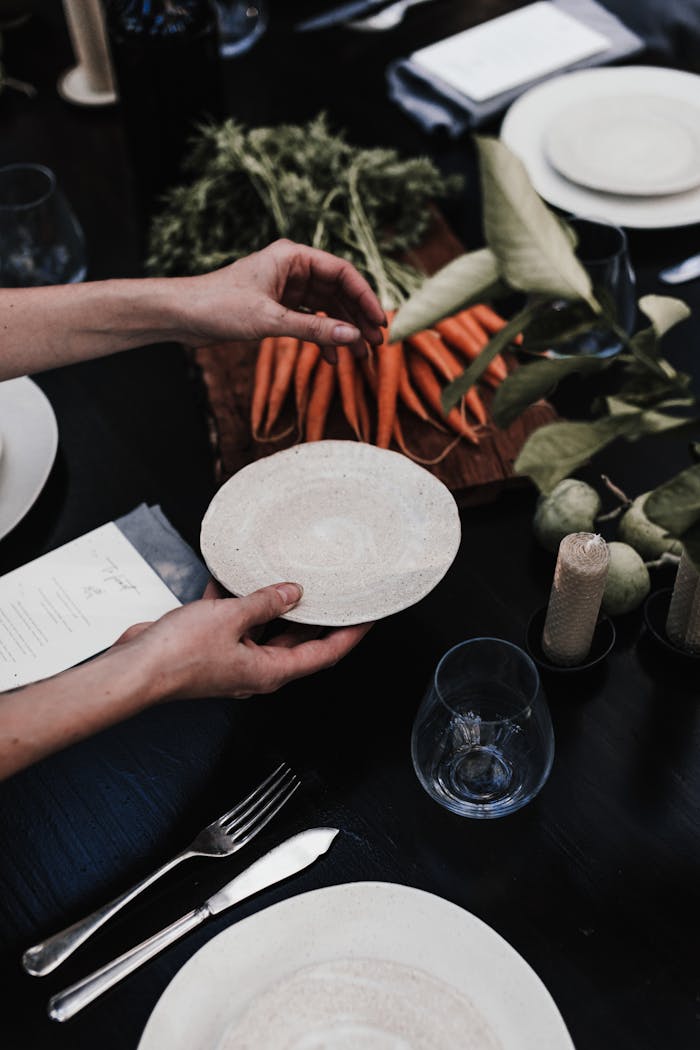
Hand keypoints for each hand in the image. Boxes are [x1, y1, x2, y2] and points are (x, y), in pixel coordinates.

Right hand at [117, 580, 371, 700]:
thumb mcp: (231, 618)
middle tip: (335, 593)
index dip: (350, 635)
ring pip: (265, 630)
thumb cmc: (178, 657)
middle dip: (317, 619)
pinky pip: (234, 624)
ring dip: (274, 606)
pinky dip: (237, 602)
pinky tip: (233, 578)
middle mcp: (255, 670)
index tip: (368, 618)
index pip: (325, 655)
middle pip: (299, 643)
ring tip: (289, 577)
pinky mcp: (211, 649)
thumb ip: (265, 603)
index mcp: (269, 671)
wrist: (135, 668)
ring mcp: (233, 660)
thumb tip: (292, 592)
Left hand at [176, 239, 385, 360]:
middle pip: (338, 291)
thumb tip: (352, 337)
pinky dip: (321, 337)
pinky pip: (309, 320)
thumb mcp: (270, 321)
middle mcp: (292, 268)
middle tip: (375, 344)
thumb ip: (313, 331)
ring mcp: (285, 287)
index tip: (379, 322)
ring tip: (360, 355)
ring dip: (342, 330)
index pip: (341, 273)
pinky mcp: (276, 306)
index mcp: (292, 257)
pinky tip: (331, 358)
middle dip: (356, 318)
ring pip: (326, 308)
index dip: (364, 297)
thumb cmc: (219, 306)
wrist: (182, 315)